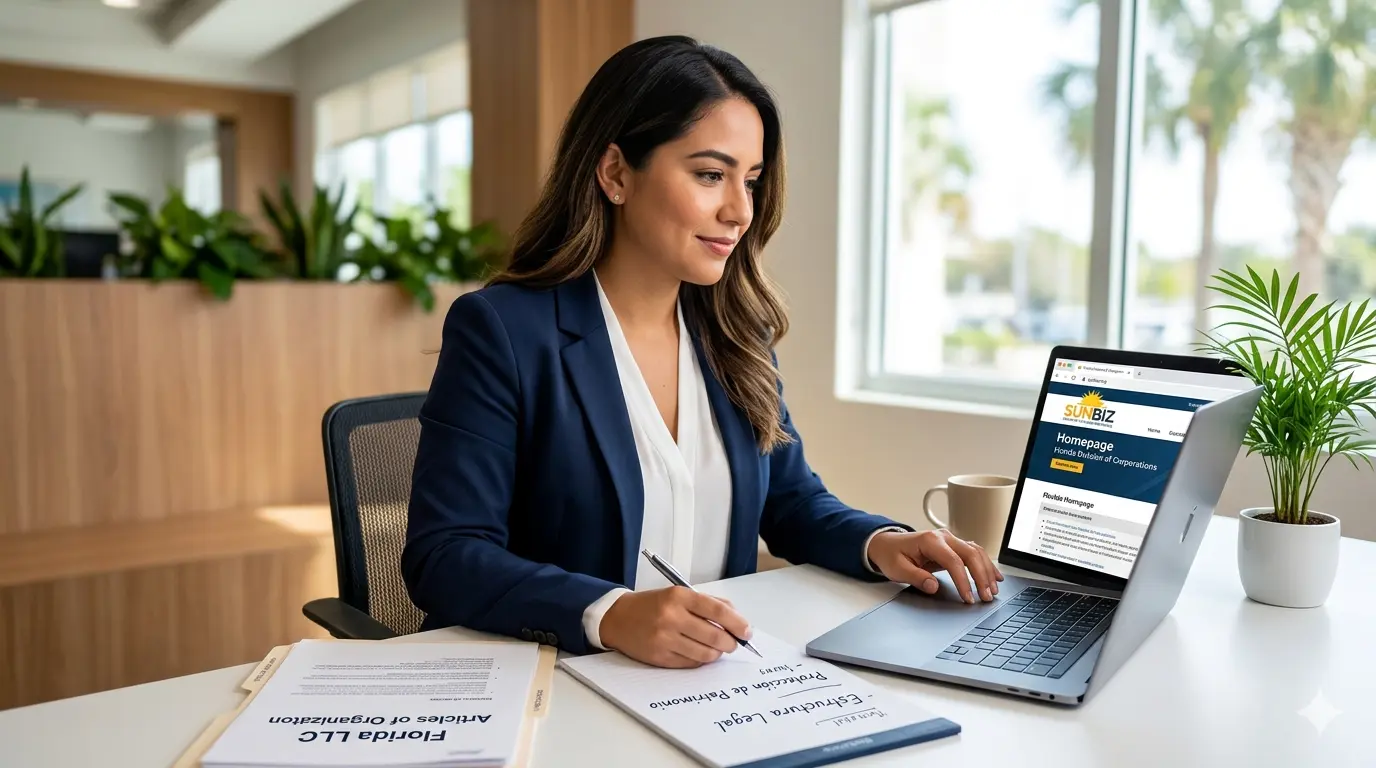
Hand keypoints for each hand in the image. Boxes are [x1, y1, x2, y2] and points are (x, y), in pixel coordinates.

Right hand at [598, 587, 752, 667]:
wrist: (618, 618)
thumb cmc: (652, 605)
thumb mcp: (679, 594)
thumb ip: (708, 603)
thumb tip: (737, 619)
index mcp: (679, 596)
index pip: (717, 611)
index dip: (737, 623)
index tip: (747, 631)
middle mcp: (672, 617)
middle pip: (715, 635)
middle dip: (731, 642)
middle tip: (734, 643)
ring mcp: (665, 639)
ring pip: (706, 653)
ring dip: (717, 653)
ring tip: (717, 648)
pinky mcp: (660, 657)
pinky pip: (691, 663)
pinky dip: (701, 659)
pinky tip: (699, 652)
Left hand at [867, 529, 1003, 603]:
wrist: (887, 544)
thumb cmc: (892, 555)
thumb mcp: (897, 569)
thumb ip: (916, 577)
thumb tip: (933, 586)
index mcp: (929, 541)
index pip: (953, 561)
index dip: (963, 581)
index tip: (968, 598)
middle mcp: (943, 537)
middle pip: (971, 554)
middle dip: (981, 576)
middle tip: (986, 597)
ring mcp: (950, 540)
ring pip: (976, 552)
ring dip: (987, 571)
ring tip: (993, 590)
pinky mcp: (953, 546)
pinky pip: (975, 553)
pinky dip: (986, 564)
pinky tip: (994, 577)